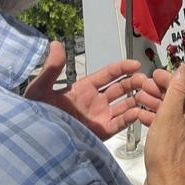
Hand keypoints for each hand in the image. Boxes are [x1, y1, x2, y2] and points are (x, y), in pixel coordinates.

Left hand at [25, 42, 159, 139]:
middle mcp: (95, 101)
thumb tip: (55, 43)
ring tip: (149, 93)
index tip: (137, 64)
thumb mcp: (40, 88)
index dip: (123, 68)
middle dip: (135, 82)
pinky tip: (141, 110)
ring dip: (137, 98)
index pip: (108, 74)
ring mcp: (100, 117)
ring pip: (125, 104)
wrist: (36, 141)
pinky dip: (133, 117)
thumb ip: (52, 67)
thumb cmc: (35, 114)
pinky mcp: (102, 132)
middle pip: (122, 88)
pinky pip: (122, 123)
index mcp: (84, 88)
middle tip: (147, 79)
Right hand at [143, 64, 184, 184]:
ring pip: (168, 114)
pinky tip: (142, 119)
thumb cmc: (167, 153)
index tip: (152, 74)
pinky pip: (164, 127)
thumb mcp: (170, 114)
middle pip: (174, 101)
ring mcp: (184, 137)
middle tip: (141, 86)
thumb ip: (178, 89)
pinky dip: (153, 120)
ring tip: (137, 100)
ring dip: (153, 105)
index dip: (166, 79)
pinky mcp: (174, 148)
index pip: (181, 88)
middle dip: (157, 91)